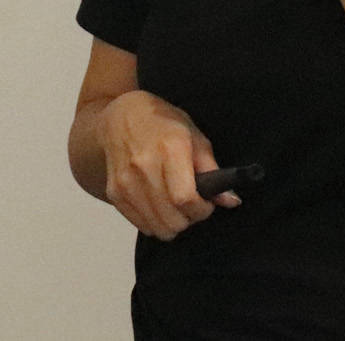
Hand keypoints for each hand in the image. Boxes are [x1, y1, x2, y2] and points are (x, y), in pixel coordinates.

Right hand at [97, 89, 238, 239]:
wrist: (121, 116)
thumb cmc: (162, 123)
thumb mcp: (194, 137)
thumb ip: (212, 170)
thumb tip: (230, 200)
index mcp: (169, 149)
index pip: (186, 198)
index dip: (202, 209)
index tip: (206, 203)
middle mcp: (144, 166)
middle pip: (172, 219)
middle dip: (188, 218)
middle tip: (190, 203)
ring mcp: (126, 181)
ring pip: (157, 228)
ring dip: (171, 223)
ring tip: (173, 204)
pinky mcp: (114, 192)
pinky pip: (141, 224)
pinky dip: (153, 221)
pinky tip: (157, 203)